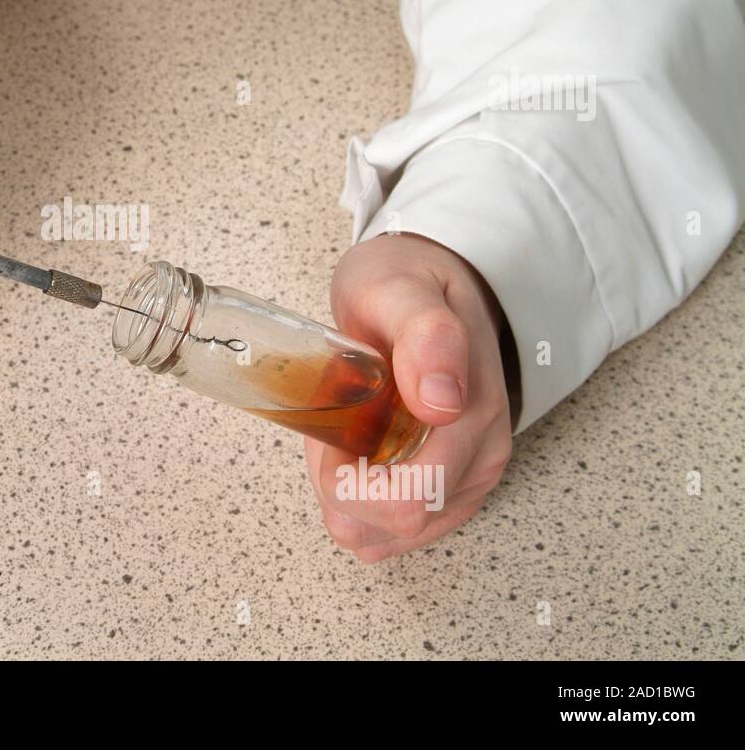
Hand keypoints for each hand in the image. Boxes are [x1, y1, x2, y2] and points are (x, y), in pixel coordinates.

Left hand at [305, 233, 512, 561]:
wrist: (430, 280)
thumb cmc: (408, 284)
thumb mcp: (401, 290)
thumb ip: (426, 336)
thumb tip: (442, 402)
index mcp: (475, 416)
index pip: (408, 503)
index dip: (348, 482)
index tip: (334, 431)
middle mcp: (482, 456)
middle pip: (397, 525)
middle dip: (343, 488)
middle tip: (334, 428)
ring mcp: (468, 476)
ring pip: (390, 534)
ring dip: (348, 495)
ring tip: (346, 435)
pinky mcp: (451, 487)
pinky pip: (394, 529)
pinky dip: (359, 502)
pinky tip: (356, 456)